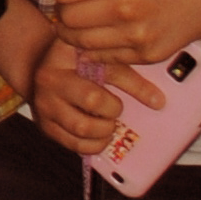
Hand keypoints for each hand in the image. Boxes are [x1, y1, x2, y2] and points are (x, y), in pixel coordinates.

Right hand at [29, 28, 162, 154]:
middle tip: (116, 108)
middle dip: (113, 109)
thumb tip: (158, 101)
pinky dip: (94, 145)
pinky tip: (100, 136)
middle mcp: (49, 79)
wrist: (42, 68)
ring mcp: (44, 104)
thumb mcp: (100, 58)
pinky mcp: (45, 126)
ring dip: (104, 130)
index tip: (156, 100)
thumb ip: (128, 77)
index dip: (135, 87)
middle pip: (92, 100)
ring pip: (82, 128)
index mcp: (66, 55)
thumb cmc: (77, 62)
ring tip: (108, 123)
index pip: (107, 71)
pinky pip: (74, 145)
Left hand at [50, 0, 200, 66]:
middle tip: (74, 8)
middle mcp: (122, 5)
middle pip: (67, 19)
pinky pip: (103, 56)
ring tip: (84, 23)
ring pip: (80, 42)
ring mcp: (134, 34)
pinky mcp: (144, 54)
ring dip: (75, 34)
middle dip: (64, 13)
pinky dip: (96, 49)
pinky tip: (104, 35)